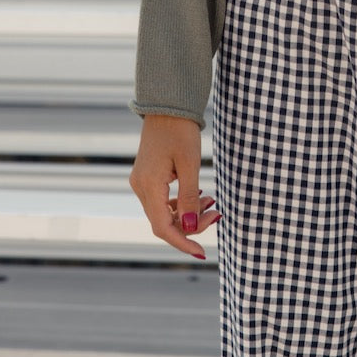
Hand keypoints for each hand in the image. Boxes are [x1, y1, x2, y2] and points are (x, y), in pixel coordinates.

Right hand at [129, 114, 219, 259]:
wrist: (168, 105)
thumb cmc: (180, 130)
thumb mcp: (190, 164)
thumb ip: (189, 197)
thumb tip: (190, 226)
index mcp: (148, 185)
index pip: (163, 227)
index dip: (182, 242)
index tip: (201, 252)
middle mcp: (140, 187)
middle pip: (164, 221)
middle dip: (190, 225)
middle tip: (216, 214)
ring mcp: (142, 181)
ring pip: (164, 212)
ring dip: (187, 213)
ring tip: (211, 202)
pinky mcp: (148, 176)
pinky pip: (162, 200)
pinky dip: (181, 202)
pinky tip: (199, 194)